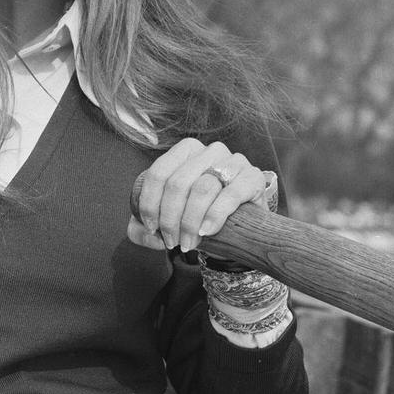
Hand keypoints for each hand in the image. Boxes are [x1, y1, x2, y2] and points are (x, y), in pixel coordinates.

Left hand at [127, 138, 273, 253]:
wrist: (239, 228)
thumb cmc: (197, 219)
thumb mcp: (164, 223)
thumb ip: (141, 229)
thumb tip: (148, 235)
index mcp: (185, 152)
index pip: (158, 174)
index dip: (150, 204)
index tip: (152, 229)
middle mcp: (209, 151)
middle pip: (178, 183)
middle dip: (170, 218)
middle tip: (172, 241)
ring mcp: (234, 161)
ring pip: (202, 188)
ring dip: (190, 221)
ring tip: (188, 242)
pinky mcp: (253, 177)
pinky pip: (230, 194)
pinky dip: (214, 215)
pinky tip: (206, 231)